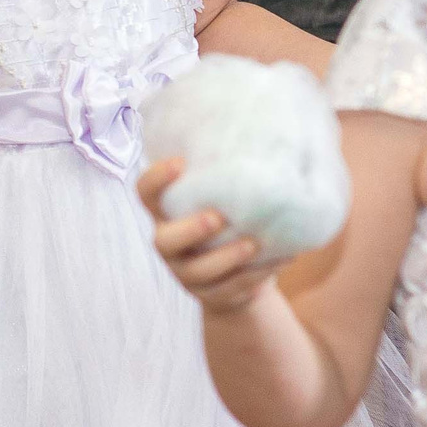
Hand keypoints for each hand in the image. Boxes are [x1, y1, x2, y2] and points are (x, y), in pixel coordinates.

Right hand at [138, 158, 283, 315]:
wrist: (234, 280)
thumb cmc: (227, 224)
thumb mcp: (220, 199)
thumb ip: (225, 178)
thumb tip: (264, 130)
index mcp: (166, 212)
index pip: (146, 193)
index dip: (157, 178)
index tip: (181, 162)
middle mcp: (169, 244)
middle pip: (164, 240)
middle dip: (191, 229)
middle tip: (219, 217)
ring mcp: (186, 273)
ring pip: (199, 270)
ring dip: (228, 257)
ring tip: (255, 243)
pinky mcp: (210, 296)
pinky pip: (231, 288)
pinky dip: (256, 274)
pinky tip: (281, 259)